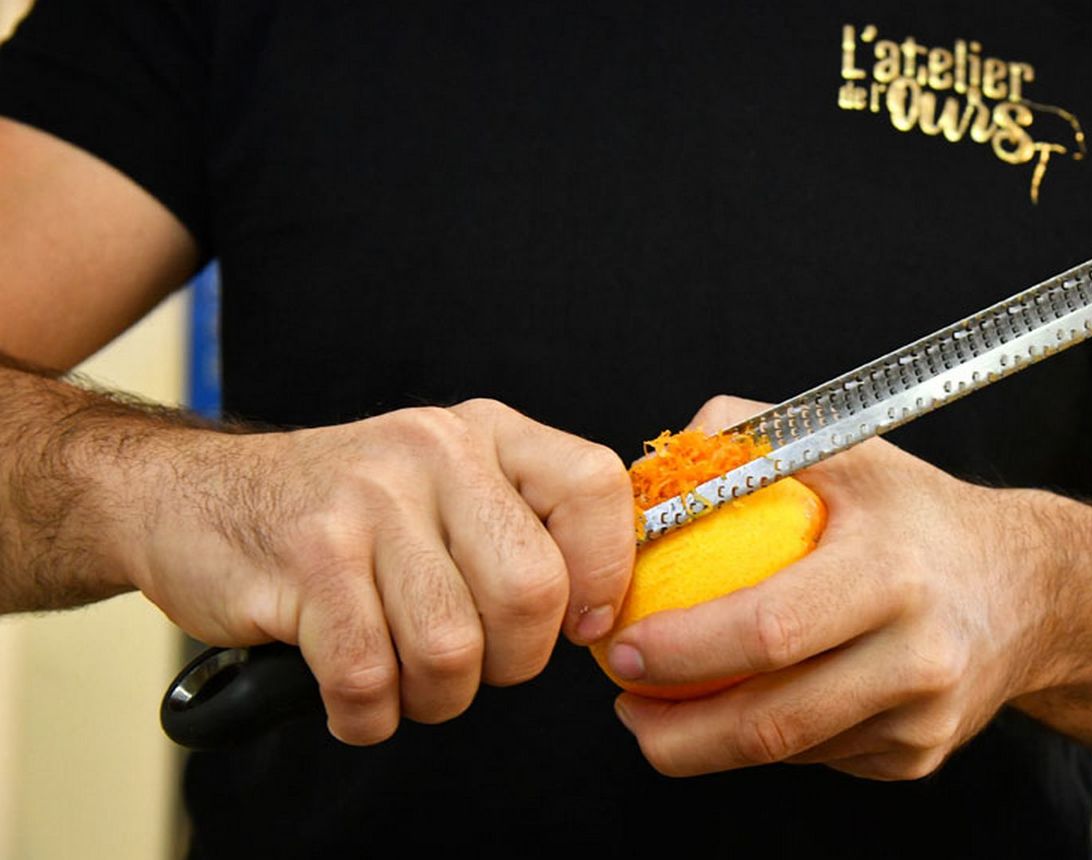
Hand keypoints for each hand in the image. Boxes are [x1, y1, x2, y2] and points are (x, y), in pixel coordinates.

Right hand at [130, 400, 633, 743]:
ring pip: (451, 649)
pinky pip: (369, 677)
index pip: (596, 486)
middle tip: (469, 660)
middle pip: (531, 592)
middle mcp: (434, 452)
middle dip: (510, 662)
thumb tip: (605, 617)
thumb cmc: (347, 519)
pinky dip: (366, 714)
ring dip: (431, 696)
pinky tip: (352, 694)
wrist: (193, 499)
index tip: (578, 624)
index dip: (604, 572)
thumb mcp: (448, 489)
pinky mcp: (305, 558)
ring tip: (399, 672)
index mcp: (487, 434)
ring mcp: (366, 500)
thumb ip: (528, 530)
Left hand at [606, 396, 1045, 779]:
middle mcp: (919, 656)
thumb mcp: (846, 448)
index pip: (772, 629)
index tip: (620, 648)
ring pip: (787, 751)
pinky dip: (767, 738)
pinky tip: (744, 703)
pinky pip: (817, 757)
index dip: (684, 650)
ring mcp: (923, 720)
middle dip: (675, 731)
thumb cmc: (916, 513)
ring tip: (655, 709)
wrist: (1028, 589)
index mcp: (893, 574)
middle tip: (621, 704)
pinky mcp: (918, 757)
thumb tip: (652, 473)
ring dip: (706, 741)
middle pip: (773, 721)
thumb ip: (745, 439)